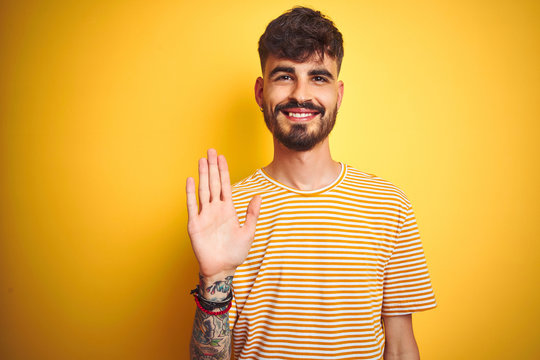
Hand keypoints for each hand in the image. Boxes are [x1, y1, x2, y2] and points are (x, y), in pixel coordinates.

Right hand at [186, 149, 260, 279]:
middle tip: (210, 150)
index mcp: (228, 210)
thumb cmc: (235, 253)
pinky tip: (191, 180)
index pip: (225, 185)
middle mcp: (215, 209)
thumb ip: (252, 214)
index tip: (221, 157)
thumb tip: (258, 196)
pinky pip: (192, 206)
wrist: (222, 269)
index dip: (223, 171)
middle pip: (214, 183)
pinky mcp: (195, 224)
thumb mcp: (248, 232)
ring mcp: (204, 215)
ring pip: (203, 190)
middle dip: (212, 167)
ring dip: (203, 175)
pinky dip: (191, 193)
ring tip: (202, 160)